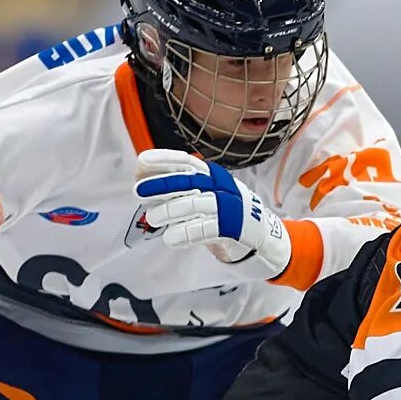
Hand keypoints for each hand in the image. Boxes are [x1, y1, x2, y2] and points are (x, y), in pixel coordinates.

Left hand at [134, 149, 291, 276]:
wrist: (262, 234)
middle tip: (138, 192)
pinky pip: (207, 229)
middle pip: (188, 181)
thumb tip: (142, 180)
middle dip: (161, 184)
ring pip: (195, 204)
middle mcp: (221, 186)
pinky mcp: (234, 228)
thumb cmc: (224, 213)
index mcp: (212, 175)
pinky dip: (186, 233)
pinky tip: (171, 238)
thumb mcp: (203, 196)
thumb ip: (177, 190)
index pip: (186, 162)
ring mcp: (229, 206)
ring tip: (153, 218)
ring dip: (170, 210)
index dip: (163, 160)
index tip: (141, 163)